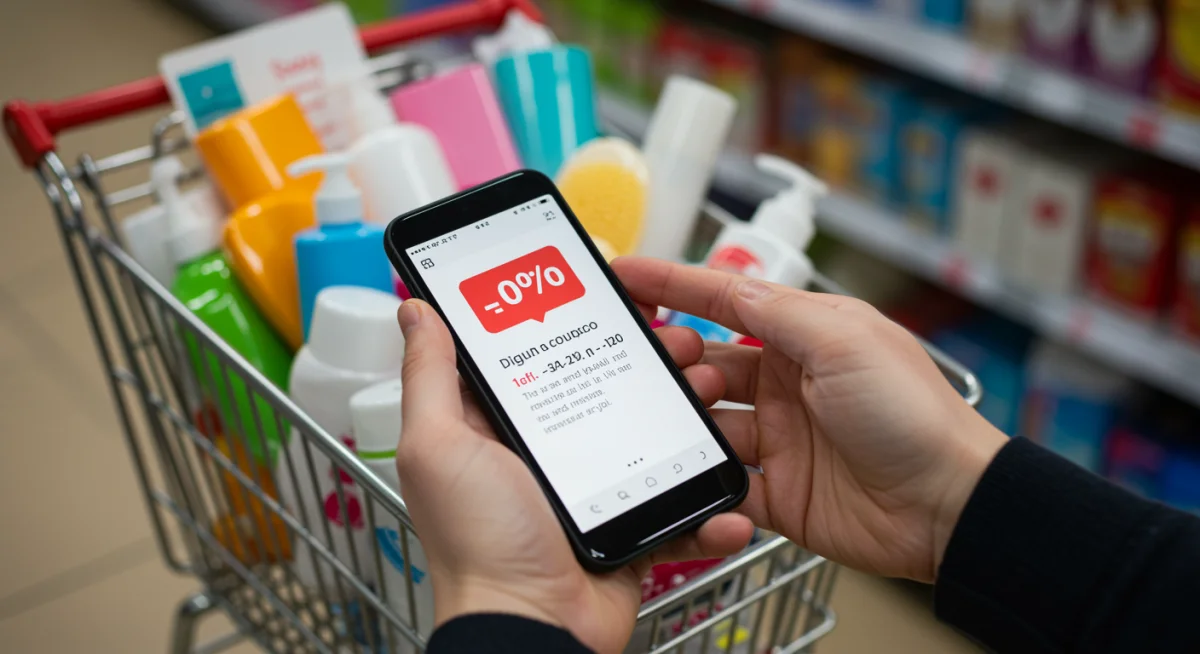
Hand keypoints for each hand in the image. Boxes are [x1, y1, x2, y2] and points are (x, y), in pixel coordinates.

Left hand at [394, 300, 754, 653]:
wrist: (535, 630)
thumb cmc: (478, 542)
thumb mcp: (441, 447)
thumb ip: (430, 377)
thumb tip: (417, 309)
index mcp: (497, 426)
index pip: (536, 354)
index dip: (570, 319)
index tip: (609, 290)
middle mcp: (544, 452)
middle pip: (603, 384)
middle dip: (647, 357)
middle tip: (678, 341)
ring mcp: (591, 487)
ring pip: (650, 433)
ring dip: (688, 411)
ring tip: (711, 391)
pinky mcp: (628, 522)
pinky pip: (677, 505)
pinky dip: (708, 505)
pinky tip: (726, 494)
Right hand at [612, 258, 1006, 582]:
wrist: (948, 506)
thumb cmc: (912, 413)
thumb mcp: (843, 340)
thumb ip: (775, 313)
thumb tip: (722, 288)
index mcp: (805, 336)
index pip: (725, 302)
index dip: (673, 286)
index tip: (624, 275)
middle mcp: (786, 383)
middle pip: (705, 363)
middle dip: (672, 359)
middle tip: (654, 363)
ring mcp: (778, 438)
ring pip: (704, 422)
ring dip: (682, 418)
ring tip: (669, 416)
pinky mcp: (776, 492)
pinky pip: (719, 484)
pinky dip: (698, 481)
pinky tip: (683, 472)